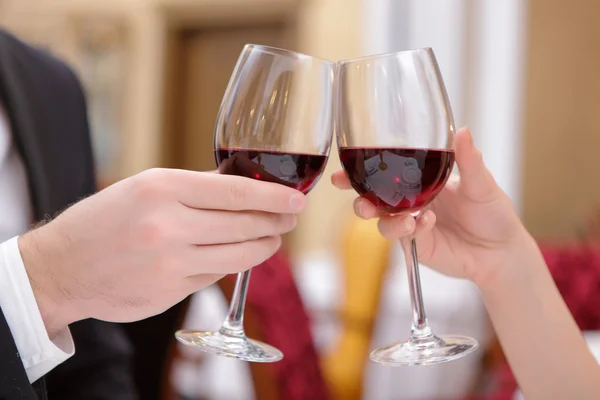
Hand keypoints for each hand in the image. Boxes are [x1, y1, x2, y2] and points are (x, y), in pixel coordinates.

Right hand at [19, 168, 305, 335]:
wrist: (61, 268)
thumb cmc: (105, 220)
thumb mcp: (144, 188)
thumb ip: (195, 188)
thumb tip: (242, 187)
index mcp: (162, 189)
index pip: (236, 192)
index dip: (274, 197)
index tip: (297, 200)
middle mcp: (169, 226)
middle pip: (245, 225)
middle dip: (276, 222)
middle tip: (290, 219)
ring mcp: (171, 263)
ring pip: (238, 255)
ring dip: (264, 246)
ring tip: (273, 238)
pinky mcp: (172, 292)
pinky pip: (216, 275)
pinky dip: (233, 263)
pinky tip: (239, 255)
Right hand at [331, 127, 536, 290]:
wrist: (502, 253)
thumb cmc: (494, 214)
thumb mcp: (482, 184)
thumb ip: (469, 160)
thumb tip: (462, 130)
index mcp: (421, 179)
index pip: (384, 172)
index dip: (360, 169)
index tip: (343, 167)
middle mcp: (410, 201)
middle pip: (371, 198)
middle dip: (357, 197)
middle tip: (356, 196)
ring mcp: (410, 224)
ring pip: (380, 219)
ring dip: (383, 216)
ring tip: (404, 216)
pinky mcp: (415, 245)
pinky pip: (400, 235)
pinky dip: (406, 227)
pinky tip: (424, 222)